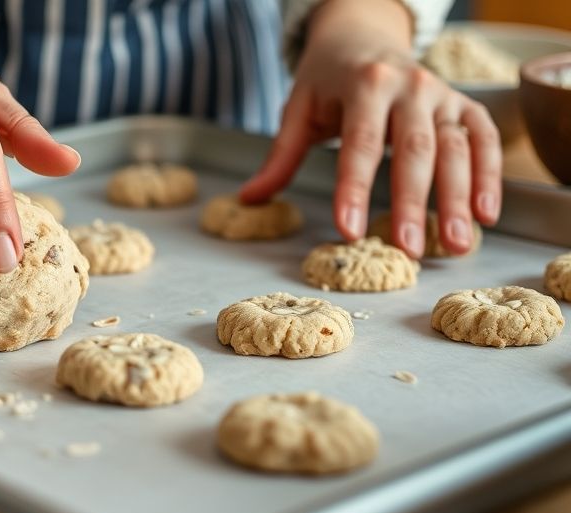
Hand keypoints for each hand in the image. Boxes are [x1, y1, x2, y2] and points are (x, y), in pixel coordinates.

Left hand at [239, 0, 501, 257]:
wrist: (363, 35)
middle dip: (412, 203)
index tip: (349, 231)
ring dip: (458, 198)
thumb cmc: (328, 78)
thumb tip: (249, 199)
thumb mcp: (299, 109)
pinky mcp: (464, 104)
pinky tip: (485, 215)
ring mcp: (441, 95)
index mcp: (364, 85)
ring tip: (455, 244)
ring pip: (455, 148)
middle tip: (410, 250)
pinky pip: (484, 139)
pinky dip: (490, 176)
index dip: (354, 190)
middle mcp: (409, 87)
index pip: (360, 145)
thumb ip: (281, 157)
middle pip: (415, 150)